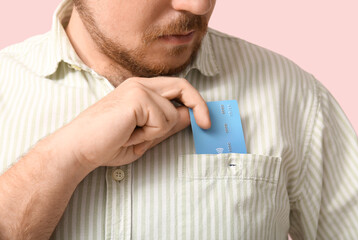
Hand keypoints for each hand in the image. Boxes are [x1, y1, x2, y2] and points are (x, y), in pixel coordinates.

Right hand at [55, 77, 210, 169]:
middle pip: (182, 86)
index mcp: (141, 91)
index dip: (194, 102)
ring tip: (133, 136)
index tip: (204, 120)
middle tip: (207, 124)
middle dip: (199, 105)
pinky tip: (130, 134)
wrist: (79, 149)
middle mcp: (140, 84)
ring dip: (157, 132)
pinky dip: (150, 134)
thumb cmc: (107, 143)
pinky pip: (162, 119)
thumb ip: (166, 124)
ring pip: (171, 113)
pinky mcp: (136, 98)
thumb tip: (190, 116)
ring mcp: (138, 89)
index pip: (176, 88)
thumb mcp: (146, 136)